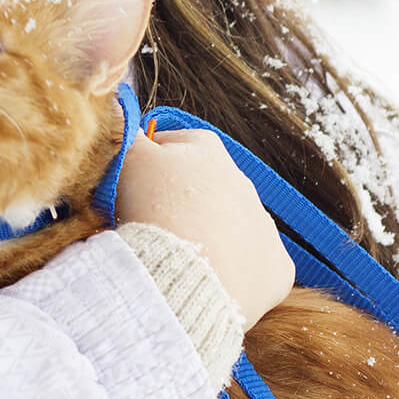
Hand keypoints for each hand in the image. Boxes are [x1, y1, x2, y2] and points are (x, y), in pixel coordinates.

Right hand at [115, 128, 294, 325]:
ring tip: (177, 260)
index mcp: (206, 148)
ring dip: (206, 239)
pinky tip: (209, 281)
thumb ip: (126, 136)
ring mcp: (265, 227)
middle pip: (201, 189)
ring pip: (229, 228)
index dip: (143, 166)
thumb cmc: (155, 211)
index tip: (127, 188)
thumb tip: (120, 116)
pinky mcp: (277, 269)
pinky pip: (253, 267)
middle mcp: (244, 182)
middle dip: (178, 204)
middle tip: (149, 228)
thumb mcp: (129, 160)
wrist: (187, 278)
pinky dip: (233, 273)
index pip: (169, 146)